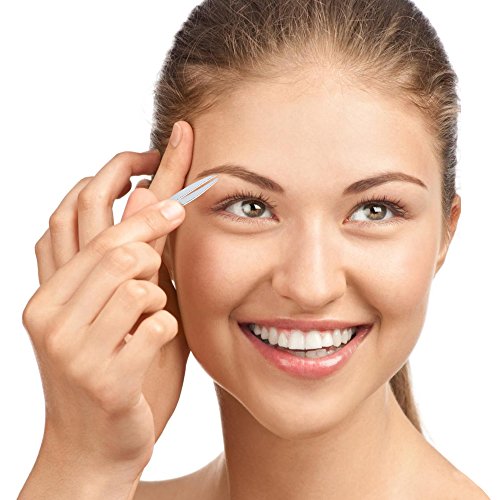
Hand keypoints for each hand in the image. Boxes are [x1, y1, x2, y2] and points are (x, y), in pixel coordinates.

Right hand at [22, 122, 194, 476]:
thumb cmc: (118, 372)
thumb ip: (131, 261)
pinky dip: (167, 329)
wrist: (96, 451)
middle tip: (179, 212)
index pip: (77, 212)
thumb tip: (148, 196)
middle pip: (111, 240)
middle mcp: (51, 310)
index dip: (119, 173)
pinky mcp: (103, 378)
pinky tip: (153, 349)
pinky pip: (156, 323)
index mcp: (53, 289)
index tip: (158, 149)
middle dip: (152, 222)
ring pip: (134, 278)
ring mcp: (72, 347)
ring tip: (150, 317)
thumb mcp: (121, 313)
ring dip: (156, 292)